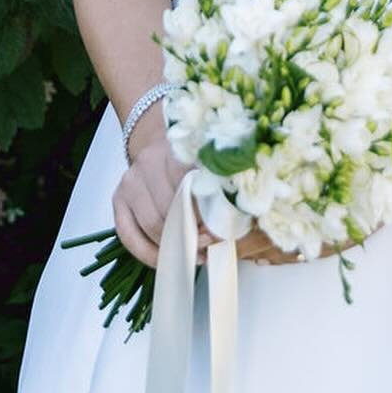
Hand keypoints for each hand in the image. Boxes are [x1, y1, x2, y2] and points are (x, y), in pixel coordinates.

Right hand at [114, 102, 363, 269]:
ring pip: (153, 225)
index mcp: (183, 146)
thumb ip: (239, 180)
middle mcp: (151, 160)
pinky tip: (168, 260)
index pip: (193, 186)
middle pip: (171, 211)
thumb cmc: (205, 151)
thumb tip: (273, 215)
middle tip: (215, 251)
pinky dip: (148, 254)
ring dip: (176, 249)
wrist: (165, 132)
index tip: (225, 236)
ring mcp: (132, 179)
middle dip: (195, 237)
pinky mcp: (118, 196)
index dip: (210, 217)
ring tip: (200, 256)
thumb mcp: (226, 156)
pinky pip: (128, 234)